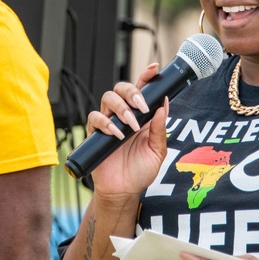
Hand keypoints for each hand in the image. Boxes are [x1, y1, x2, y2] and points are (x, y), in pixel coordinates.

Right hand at [85, 63, 168, 197]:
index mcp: (140, 116)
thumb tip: (163, 105)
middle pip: (121, 88)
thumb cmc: (140, 171)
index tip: (154, 68)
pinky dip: (106, 123)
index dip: (146, 76)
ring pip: (107, 98)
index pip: (142, 90)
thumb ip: (159, 129)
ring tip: (131, 126)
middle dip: (132, 92)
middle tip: (142, 106)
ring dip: (121, 108)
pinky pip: (95, 118)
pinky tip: (117, 134)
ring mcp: (108, 123)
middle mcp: (123, 115)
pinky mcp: (95, 133)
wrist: (124, 191)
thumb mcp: (157, 151)